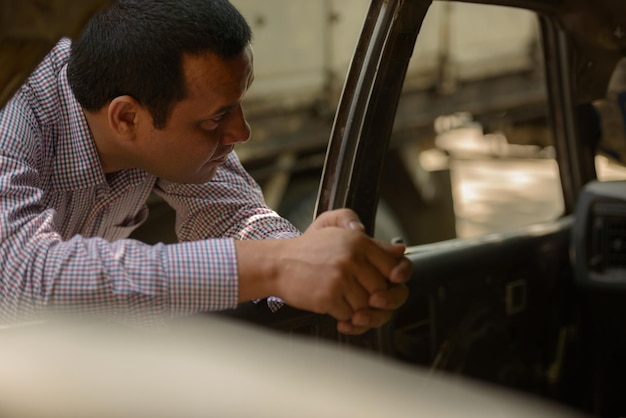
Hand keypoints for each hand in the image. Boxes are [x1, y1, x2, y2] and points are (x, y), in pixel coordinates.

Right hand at [308, 209, 412, 334]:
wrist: (277, 264)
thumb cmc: (308, 250)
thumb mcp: (337, 230)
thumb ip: (371, 240)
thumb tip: (399, 251)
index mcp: (359, 241)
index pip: (394, 266)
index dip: (393, 281)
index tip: (385, 286)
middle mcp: (353, 258)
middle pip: (383, 291)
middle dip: (375, 301)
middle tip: (363, 300)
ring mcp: (341, 278)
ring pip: (367, 307)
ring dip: (358, 310)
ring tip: (346, 303)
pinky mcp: (329, 297)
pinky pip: (349, 316)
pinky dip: (344, 317)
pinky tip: (334, 307)